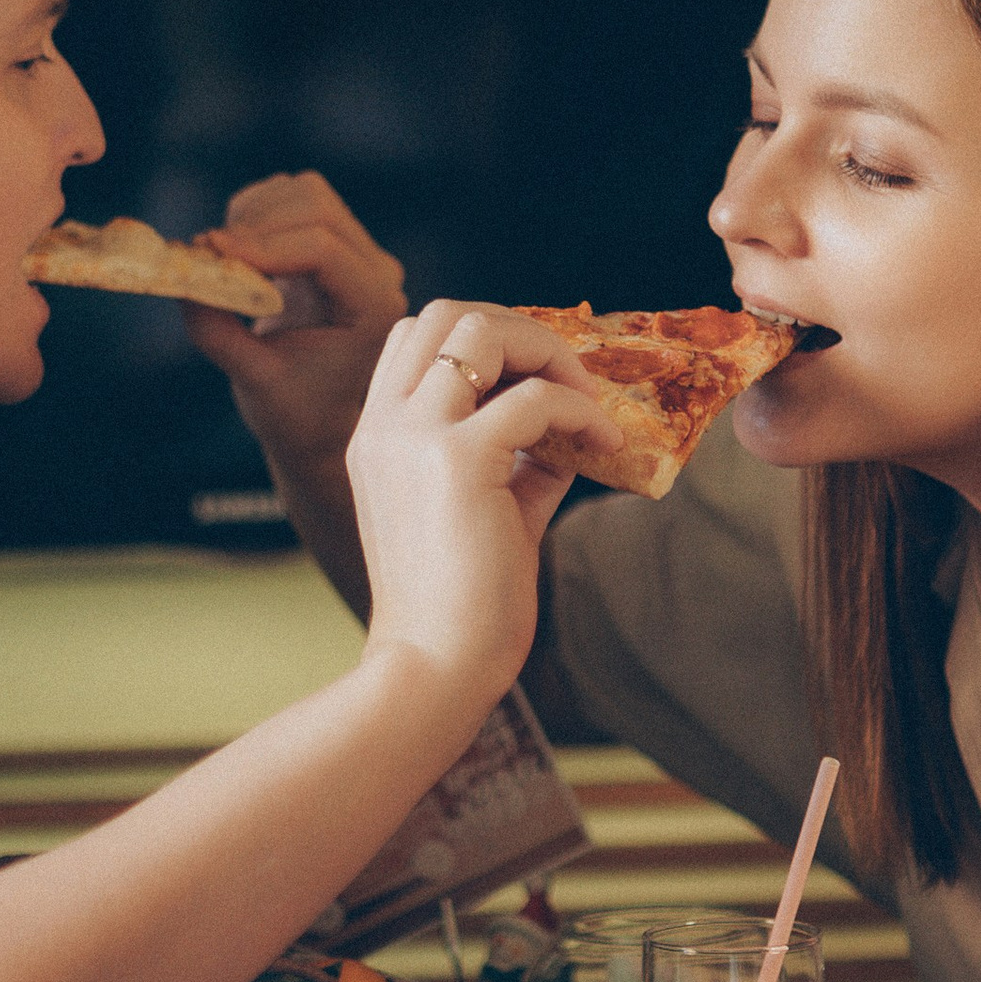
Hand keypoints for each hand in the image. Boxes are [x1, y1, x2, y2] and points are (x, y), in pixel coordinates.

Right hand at [184, 172, 410, 475]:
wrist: (315, 418)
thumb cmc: (292, 411)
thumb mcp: (253, 380)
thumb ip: (217, 333)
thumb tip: (183, 279)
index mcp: (375, 309)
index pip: (322, 250)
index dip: (262, 245)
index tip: (210, 252)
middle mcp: (377, 272)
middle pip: (316, 207)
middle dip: (255, 224)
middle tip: (205, 251)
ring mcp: (359, 252)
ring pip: (305, 193)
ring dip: (253, 214)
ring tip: (219, 256)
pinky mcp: (333, 240)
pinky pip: (292, 198)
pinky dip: (254, 213)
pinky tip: (236, 253)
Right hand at [347, 303, 615, 699]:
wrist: (434, 667)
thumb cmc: (460, 608)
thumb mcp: (487, 513)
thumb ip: (517, 463)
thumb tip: (570, 431)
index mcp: (375, 437)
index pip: (417, 340)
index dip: (485, 341)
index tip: (536, 382)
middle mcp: (384, 425)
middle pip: (446, 314)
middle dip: (520, 329)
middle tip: (569, 378)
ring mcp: (413, 436)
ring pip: (480, 330)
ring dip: (547, 353)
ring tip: (588, 401)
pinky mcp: (456, 460)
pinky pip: (536, 398)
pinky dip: (581, 411)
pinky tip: (605, 445)